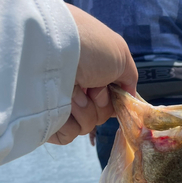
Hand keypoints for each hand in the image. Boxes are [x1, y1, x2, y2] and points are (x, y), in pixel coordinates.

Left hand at [48, 4, 137, 145]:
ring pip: (87, 126)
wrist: (55, 48)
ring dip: (85, 110)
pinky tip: (63, 103)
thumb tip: (128, 97)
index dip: (113, 100)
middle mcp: (76, 89)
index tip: (111, 91)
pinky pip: (69, 135)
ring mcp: (62, 105)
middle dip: (101, 104)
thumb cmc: (91, 48)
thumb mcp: (121, 57)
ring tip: (73, 90)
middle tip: (91, 88)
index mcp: (91, 75)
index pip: (109, 101)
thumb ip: (129, 79)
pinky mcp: (50, 121)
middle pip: (101, 115)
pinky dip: (70, 123)